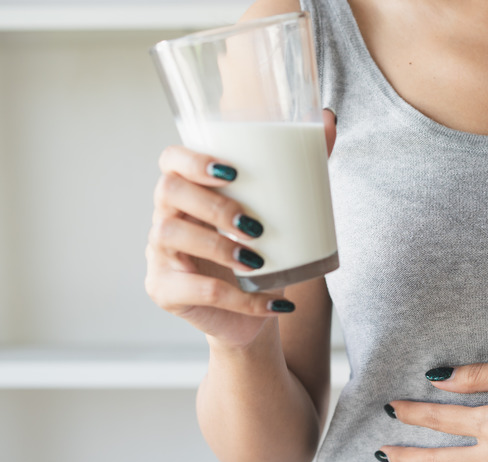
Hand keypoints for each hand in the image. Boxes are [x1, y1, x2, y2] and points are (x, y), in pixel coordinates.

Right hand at [144, 109, 336, 347]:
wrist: (255, 315)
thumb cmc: (264, 254)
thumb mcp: (282, 212)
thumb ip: (302, 167)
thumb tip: (328, 119)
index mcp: (189, 190)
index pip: (170, 159)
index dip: (192, 160)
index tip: (232, 172)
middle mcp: (165, 216)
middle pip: (168, 192)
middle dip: (212, 204)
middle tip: (254, 225)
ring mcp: (159, 255)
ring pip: (170, 236)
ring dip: (218, 246)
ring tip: (257, 260)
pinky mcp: (164, 291)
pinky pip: (195, 290)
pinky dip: (241, 299)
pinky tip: (273, 302)